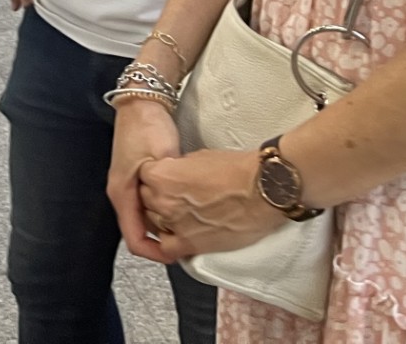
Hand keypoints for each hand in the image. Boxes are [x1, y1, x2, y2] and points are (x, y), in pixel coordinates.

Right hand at [107, 97, 182, 264]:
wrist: (142, 101)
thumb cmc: (147, 128)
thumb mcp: (159, 163)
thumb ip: (164, 192)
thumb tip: (174, 218)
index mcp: (121, 194)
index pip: (135, 240)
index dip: (156, 254)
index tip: (176, 256)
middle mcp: (121, 193)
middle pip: (140, 230)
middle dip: (163, 240)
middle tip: (188, 241)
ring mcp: (128, 184)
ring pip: (145, 217)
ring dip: (164, 225)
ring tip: (188, 225)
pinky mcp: (136, 175)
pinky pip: (148, 203)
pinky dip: (164, 210)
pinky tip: (181, 205)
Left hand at [136, 149, 284, 261]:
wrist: (262, 190)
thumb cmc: (236, 170)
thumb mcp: (197, 157)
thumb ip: (177, 169)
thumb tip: (172, 175)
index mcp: (162, 176)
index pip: (144, 177)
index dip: (155, 175)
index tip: (165, 177)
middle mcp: (163, 201)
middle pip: (146, 200)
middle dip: (158, 196)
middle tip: (176, 194)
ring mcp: (175, 224)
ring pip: (155, 223)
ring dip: (164, 217)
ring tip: (182, 212)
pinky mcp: (191, 244)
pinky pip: (167, 248)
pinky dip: (169, 242)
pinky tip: (179, 235)